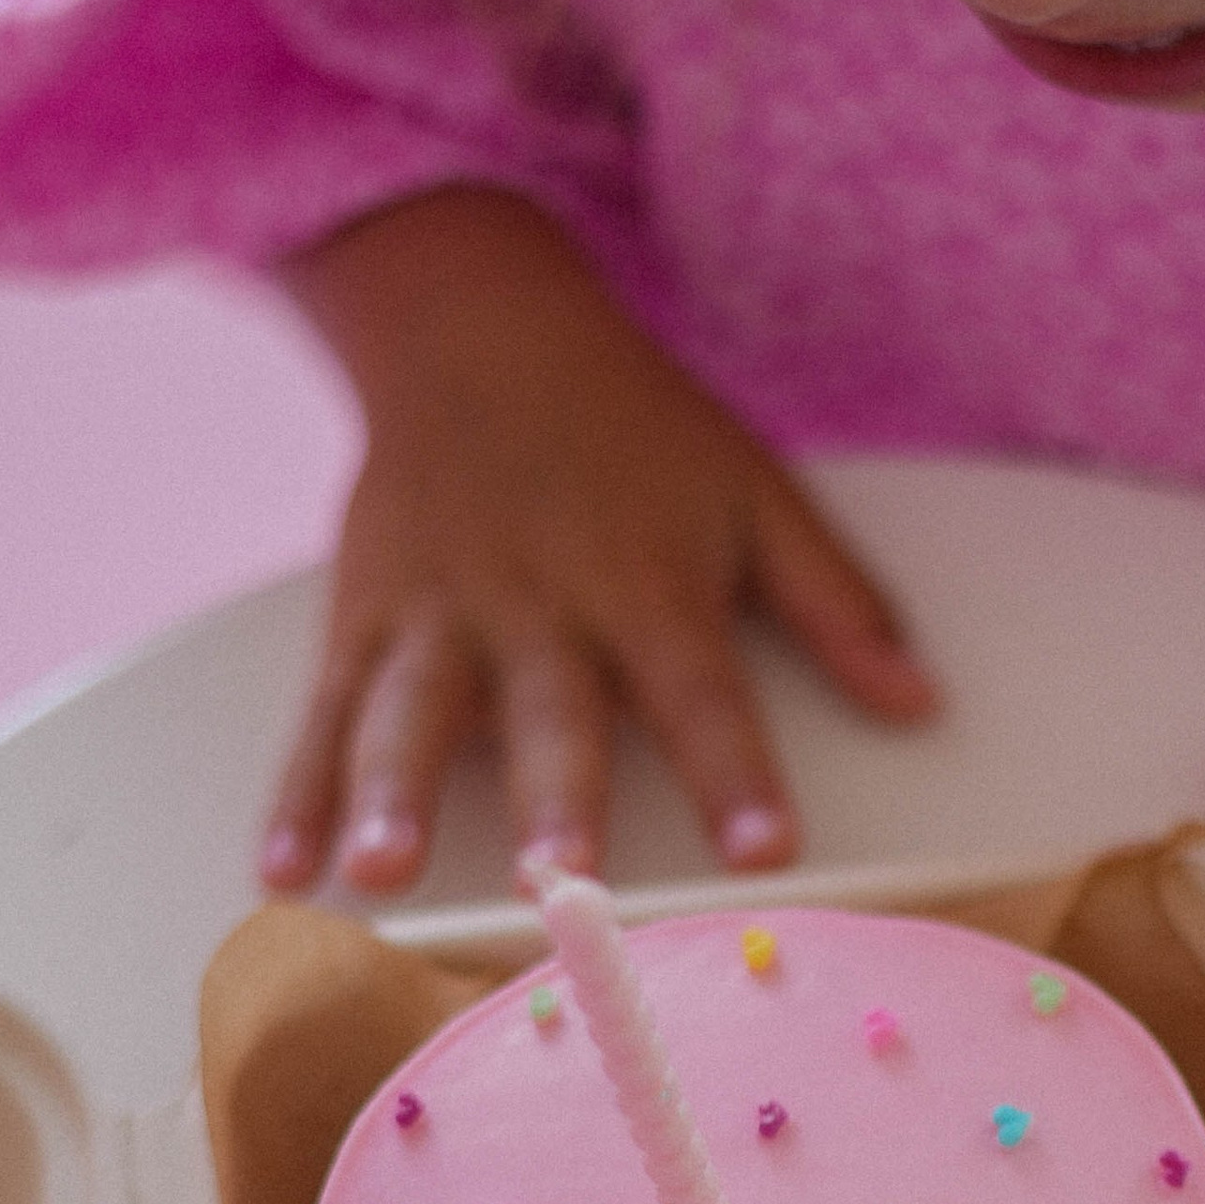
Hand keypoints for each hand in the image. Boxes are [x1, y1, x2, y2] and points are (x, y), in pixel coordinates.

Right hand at [258, 187, 937, 899]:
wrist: (477, 319)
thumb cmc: (632, 427)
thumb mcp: (753, 490)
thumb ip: (837, 603)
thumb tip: (923, 702)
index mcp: (647, 584)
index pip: (703, 690)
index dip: (738, 773)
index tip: (769, 850)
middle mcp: (539, 605)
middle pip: (548, 716)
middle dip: (553, 801)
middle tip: (558, 883)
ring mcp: (439, 612)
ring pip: (412, 715)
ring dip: (392, 799)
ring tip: (380, 877)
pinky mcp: (362, 614)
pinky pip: (324, 712)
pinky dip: (295, 792)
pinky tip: (282, 870)